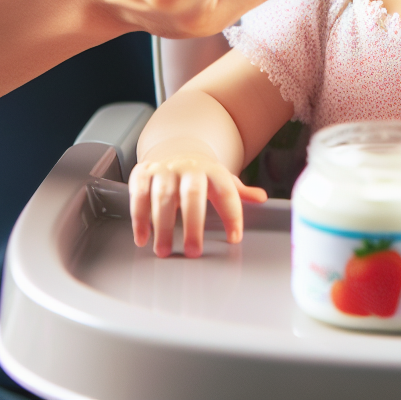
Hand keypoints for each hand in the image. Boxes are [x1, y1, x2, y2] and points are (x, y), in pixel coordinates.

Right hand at [129, 140, 266, 255]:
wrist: (175, 148)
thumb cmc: (201, 174)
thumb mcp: (222, 179)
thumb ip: (239, 192)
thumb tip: (262, 198)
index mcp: (212, 170)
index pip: (226, 192)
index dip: (232, 214)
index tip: (234, 238)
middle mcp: (188, 167)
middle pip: (193, 194)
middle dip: (193, 224)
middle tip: (194, 252)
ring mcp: (164, 169)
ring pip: (163, 196)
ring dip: (163, 226)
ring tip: (164, 252)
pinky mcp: (143, 172)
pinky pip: (138, 194)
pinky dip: (139, 217)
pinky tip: (142, 239)